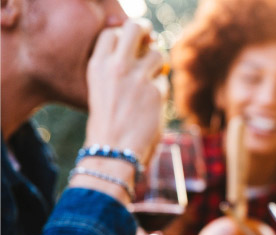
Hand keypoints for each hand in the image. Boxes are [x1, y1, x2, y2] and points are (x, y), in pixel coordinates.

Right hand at [84, 19, 167, 164]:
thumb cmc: (107, 123)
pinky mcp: (156, 92)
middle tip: (150, 42)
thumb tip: (148, 47)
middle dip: (146, 32)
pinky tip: (151, 107)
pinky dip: (160, 92)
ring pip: (158, 54)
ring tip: (150, 83)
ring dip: (158, 66)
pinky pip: (164, 82)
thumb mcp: (103, 89)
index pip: (112, 32)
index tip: (131, 46)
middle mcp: (116, 66)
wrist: (112, 151)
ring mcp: (137, 77)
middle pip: (136, 28)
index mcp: (97, 65)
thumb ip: (119, 68)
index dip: (124, 36)